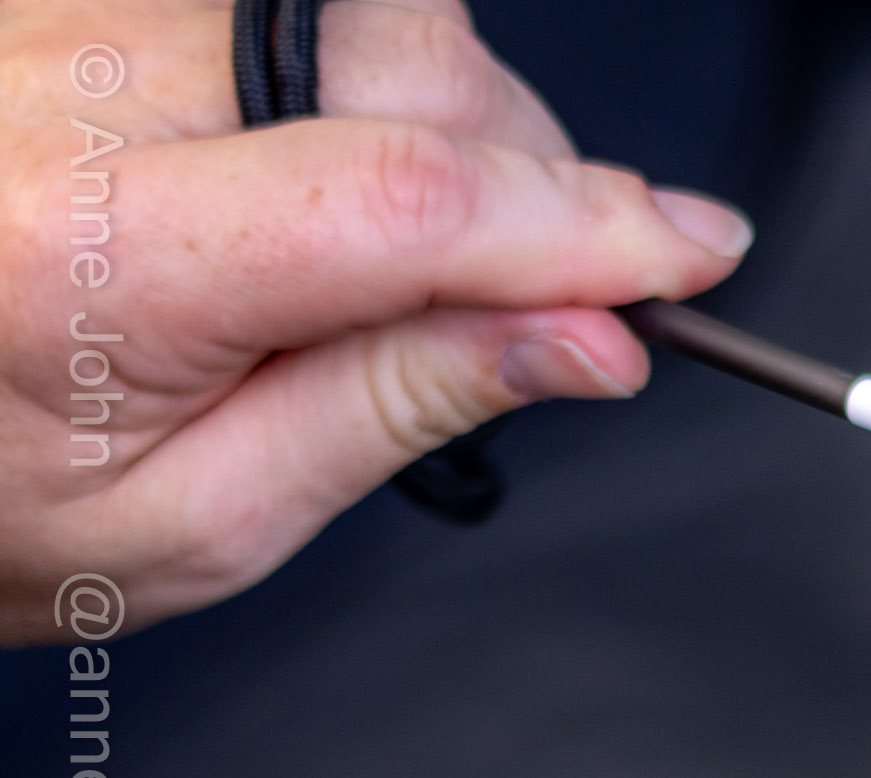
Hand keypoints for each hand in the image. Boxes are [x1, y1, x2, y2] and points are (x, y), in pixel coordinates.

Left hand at [1, 0, 750, 642]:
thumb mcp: (208, 519)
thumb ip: (401, 407)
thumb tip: (588, 340)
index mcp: (92, 263)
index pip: (402, 201)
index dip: (581, 225)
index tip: (690, 256)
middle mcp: (66, 98)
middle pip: (402, 64)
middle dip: (526, 170)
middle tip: (535, 288)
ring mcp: (67, 22)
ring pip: (368, 14)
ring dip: (446, 117)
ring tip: (398, 244)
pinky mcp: (82, 1)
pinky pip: (301, 5)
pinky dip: (365, 79)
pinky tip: (333, 166)